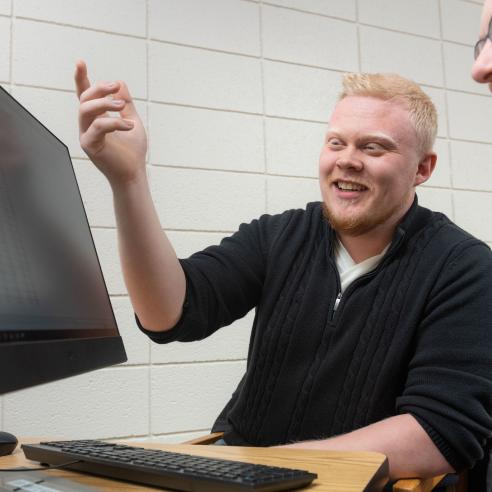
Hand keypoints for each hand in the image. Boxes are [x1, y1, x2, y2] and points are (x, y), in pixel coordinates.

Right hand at [74, 60, 146, 186]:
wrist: (134, 173)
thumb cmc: (133, 151)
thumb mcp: (132, 121)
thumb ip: (126, 104)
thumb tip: (120, 83)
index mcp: (96, 118)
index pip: (85, 96)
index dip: (81, 79)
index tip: (80, 63)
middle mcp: (88, 125)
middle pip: (85, 99)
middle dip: (99, 89)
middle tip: (116, 87)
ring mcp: (86, 135)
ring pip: (85, 110)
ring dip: (104, 103)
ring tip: (122, 106)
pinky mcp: (90, 145)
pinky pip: (97, 127)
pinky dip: (114, 123)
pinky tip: (129, 126)